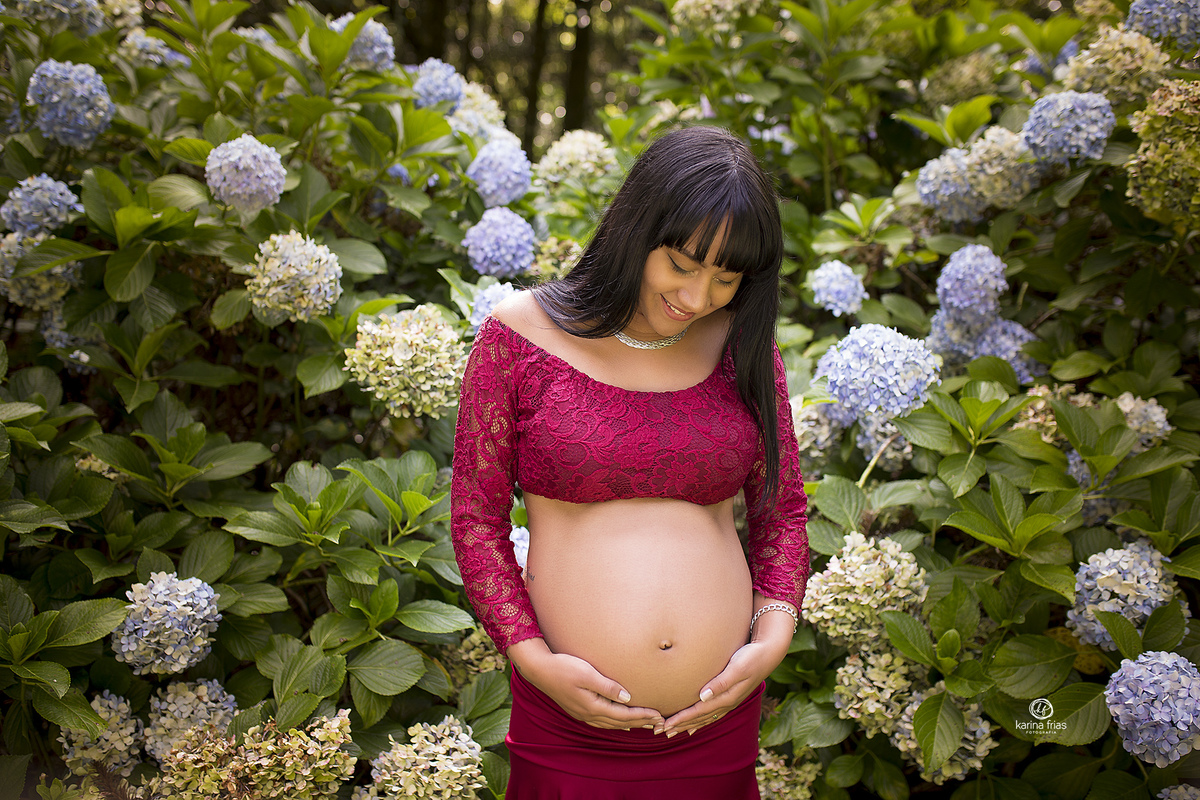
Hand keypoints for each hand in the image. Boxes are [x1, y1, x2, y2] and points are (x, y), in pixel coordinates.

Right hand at [508, 639, 664, 730]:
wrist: (539, 669)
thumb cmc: (563, 667)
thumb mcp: (587, 674)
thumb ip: (608, 687)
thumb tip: (627, 698)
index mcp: (592, 707)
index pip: (624, 715)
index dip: (642, 715)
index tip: (659, 715)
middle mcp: (588, 714)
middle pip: (620, 722)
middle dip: (640, 723)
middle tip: (659, 724)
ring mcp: (582, 714)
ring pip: (611, 724)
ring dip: (629, 724)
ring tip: (644, 724)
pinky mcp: (578, 709)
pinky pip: (602, 721)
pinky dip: (615, 722)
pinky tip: (619, 721)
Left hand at [660, 641, 775, 736]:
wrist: (769, 653)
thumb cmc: (752, 657)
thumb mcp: (737, 667)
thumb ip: (721, 682)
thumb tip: (703, 696)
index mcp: (727, 697)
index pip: (699, 711)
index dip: (681, 718)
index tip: (666, 725)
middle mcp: (727, 702)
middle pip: (700, 717)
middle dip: (681, 725)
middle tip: (661, 731)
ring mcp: (729, 701)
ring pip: (705, 717)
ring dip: (689, 724)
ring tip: (674, 731)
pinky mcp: (730, 696)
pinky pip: (712, 713)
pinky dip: (701, 720)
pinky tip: (694, 724)